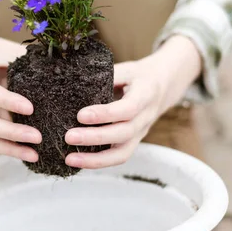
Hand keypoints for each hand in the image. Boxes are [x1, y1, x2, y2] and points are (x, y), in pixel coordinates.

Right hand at [0, 14, 40, 162]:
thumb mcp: (7, 49)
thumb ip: (26, 61)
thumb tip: (59, 70)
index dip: (8, 102)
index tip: (31, 109)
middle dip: (13, 133)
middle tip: (38, 137)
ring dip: (11, 148)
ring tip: (35, 155)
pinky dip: (10, 149)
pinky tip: (29, 154)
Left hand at [64, 35, 201, 168]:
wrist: (162, 86)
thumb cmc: (138, 76)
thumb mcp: (126, 69)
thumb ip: (105, 76)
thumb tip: (75, 82)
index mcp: (146, 94)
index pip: (128, 109)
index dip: (105, 114)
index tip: (81, 115)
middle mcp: (145, 117)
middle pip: (123, 134)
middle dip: (95, 138)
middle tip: (69, 137)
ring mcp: (140, 133)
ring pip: (121, 153)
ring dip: (95, 159)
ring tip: (70, 159)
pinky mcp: (132, 142)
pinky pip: (117, 157)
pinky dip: (97, 162)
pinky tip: (78, 161)